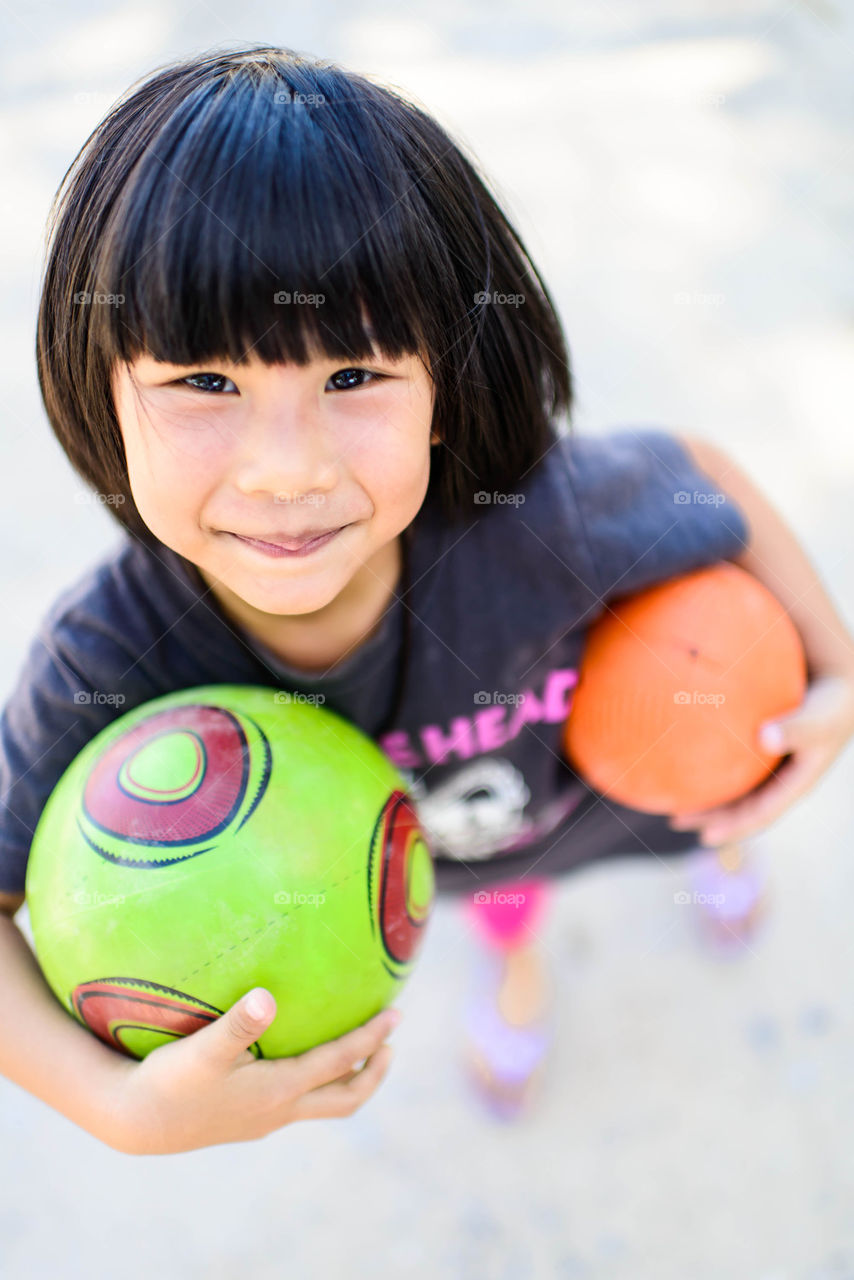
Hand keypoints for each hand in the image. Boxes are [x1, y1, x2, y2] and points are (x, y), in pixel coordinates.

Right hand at [108, 988, 401, 1155]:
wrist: (136, 1123)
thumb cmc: (170, 1082)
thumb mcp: (204, 1050)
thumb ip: (238, 1023)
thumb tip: (267, 997)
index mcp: (279, 1090)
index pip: (339, 1063)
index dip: (370, 1039)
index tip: (396, 1015)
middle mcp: (279, 1110)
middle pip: (345, 1099)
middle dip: (373, 1071)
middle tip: (391, 1043)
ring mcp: (264, 1119)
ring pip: (323, 1105)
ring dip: (347, 1079)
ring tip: (359, 1052)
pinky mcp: (248, 1120)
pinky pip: (299, 1102)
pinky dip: (317, 1083)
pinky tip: (301, 1059)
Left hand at [668, 671, 853, 846]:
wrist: (838, 685)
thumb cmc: (831, 702)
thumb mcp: (820, 717)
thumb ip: (798, 727)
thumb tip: (764, 738)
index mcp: (794, 783)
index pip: (761, 814)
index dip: (734, 827)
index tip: (705, 836)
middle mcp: (780, 779)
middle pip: (741, 806)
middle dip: (710, 816)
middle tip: (675, 819)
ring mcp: (770, 764)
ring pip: (734, 786)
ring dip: (706, 794)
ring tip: (670, 796)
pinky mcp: (760, 745)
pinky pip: (730, 760)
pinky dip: (708, 762)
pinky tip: (681, 755)